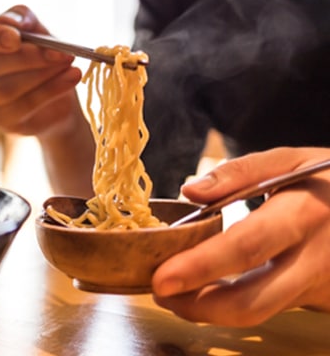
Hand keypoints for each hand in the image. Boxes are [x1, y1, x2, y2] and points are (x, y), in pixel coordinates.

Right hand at [0, 5, 83, 137]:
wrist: (56, 93)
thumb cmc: (38, 56)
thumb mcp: (36, 31)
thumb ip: (24, 19)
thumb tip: (13, 22)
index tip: (18, 38)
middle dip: (26, 59)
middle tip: (59, 52)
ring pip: (4, 90)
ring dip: (41, 75)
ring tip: (68, 64)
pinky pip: (22, 107)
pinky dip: (50, 91)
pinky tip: (70, 78)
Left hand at [152, 147, 329, 325]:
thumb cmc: (327, 181)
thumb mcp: (291, 161)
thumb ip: (239, 172)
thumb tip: (190, 190)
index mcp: (304, 215)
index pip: (246, 247)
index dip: (200, 267)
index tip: (161, 278)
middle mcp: (314, 259)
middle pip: (251, 301)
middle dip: (197, 306)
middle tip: (160, 292)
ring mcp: (318, 286)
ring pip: (258, 314)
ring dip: (208, 309)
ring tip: (177, 291)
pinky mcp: (317, 301)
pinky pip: (268, 308)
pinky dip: (231, 304)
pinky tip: (208, 289)